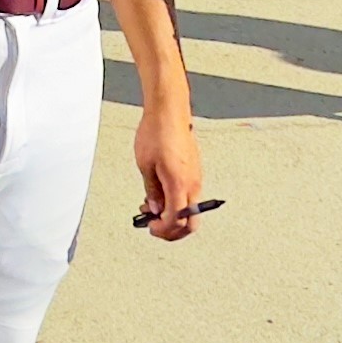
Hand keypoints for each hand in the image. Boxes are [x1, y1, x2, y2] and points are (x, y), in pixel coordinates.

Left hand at [133, 108, 205, 240]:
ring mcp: (196, 178)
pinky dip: (176, 203)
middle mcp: (192, 183)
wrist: (169, 111)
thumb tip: (155, 209)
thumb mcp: (145, 165)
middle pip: (191, 222)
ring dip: (173, 215)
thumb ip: (152, 191)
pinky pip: (189, 196)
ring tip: (150, 207)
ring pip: (190, 210)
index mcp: (179, 183)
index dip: (163, 230)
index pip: (177, 220)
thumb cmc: (156, 132)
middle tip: (154, 226)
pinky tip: (160, 195)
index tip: (150, 227)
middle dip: (173, 231)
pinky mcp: (194, 171)